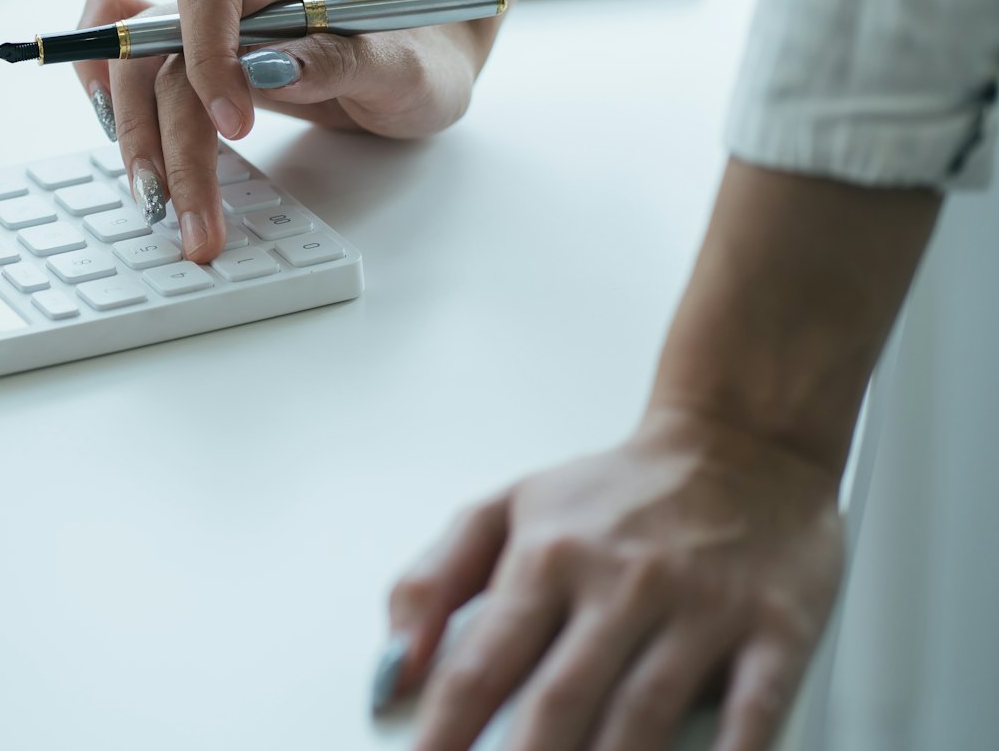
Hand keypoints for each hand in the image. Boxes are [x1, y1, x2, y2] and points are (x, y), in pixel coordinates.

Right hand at [72, 0, 483, 261]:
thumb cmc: (422, 52)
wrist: (425, 49)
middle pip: (161, 41)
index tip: (233, 126)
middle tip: (183, 208)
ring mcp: (214, 24)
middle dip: (163, 129)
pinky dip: (106, 91)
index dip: (206, 53)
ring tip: (158, 202)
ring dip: (135, 134)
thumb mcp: (406, 66)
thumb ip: (340, 60)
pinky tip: (120, 137)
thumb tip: (269, 70)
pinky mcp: (202, 58)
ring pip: (137, 64)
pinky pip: (127, 53)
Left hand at [380, 410, 844, 750]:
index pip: (481, 665)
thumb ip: (432, 584)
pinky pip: (752, 711)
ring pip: (642, 716)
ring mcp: (700, 609)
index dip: (447, 731)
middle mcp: (620, 584)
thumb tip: (391, 671)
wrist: (740, 444)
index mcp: (547, 556)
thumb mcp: (505, 510)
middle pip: (558, 701)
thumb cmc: (614, 493)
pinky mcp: (775, 630)